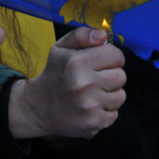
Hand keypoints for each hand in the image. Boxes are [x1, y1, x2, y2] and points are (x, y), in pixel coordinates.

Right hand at [8, 27, 126, 138]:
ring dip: (110, 94)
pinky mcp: (93, 123)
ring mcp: (89, 106)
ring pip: (120, 96)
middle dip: (111, 76)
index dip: (112, 57)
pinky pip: (114, 114)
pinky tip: (91, 107)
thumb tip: (103, 35)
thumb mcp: (60, 48)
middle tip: (96, 79)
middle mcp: (84, 84)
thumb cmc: (54, 74)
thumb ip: (82, 35)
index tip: (104, 62)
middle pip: (121, 76)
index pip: (116, 55)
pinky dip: (105, 111)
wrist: (37, 107)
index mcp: (77, 62)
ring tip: (94, 93)